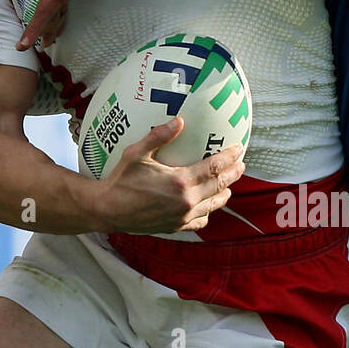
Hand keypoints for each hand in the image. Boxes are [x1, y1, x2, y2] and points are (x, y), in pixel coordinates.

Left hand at [18, 0, 109, 50]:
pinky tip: (27, 44)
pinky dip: (33, 30)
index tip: (53, 15)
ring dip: (39, 30)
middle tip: (43, 37)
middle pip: (47, 3)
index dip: (52, 5)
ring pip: (43, 13)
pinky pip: (43, 16)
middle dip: (44, 21)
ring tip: (30, 44)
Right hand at [96, 117, 245, 233]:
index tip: (239, 149)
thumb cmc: (121, 180)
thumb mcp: (136, 153)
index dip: (230, 157)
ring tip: (228, 185)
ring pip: (213, 205)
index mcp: (180, 181)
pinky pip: (200, 221)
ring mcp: (182, 217)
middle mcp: (186, 201)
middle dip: (233, 174)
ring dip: (224, 193)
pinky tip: (207, 206)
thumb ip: (159, 136)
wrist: (107, 210)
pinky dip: (208, 212)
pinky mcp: (176, 227)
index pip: (215, 167)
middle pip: (220, 186)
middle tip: (241, 165)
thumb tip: (180, 121)